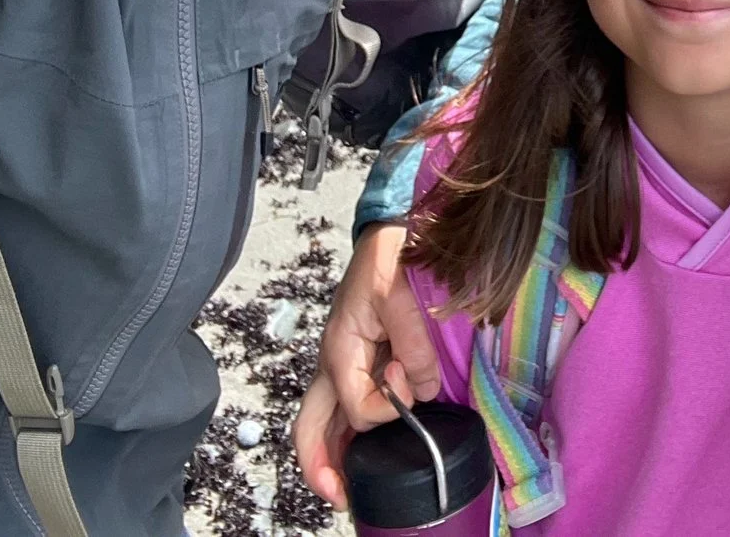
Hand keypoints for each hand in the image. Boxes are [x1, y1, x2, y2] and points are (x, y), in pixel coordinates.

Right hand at [293, 223, 443, 504]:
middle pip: (311, 427)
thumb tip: (419, 386)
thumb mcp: (400, 291)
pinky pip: (338, 408)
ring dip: (330, 456)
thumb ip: (412, 341)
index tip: (410, 381)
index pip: (357, 408)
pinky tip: (359, 452)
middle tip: (341, 495)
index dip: (388, 406)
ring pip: (321, 423)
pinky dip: (343, 435)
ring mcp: (340, 364)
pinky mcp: (353, 360)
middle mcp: (332, 363)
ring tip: (347, 488)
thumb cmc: (390, 256)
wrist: (389, 234)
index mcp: (339, 349)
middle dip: (320, 466)